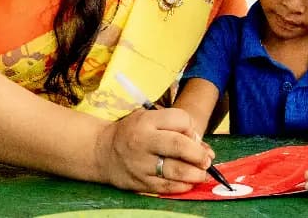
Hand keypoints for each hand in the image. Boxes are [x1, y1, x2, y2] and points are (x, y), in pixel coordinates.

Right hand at [93, 107, 213, 194]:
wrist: (101, 151)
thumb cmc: (132, 132)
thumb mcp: (148, 119)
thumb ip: (175, 128)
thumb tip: (205, 149)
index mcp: (146, 121)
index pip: (180, 119)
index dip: (191, 128)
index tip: (191, 135)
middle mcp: (143, 141)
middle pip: (180, 145)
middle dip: (199, 154)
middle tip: (206, 160)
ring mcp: (141, 164)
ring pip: (175, 170)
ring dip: (195, 174)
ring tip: (202, 174)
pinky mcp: (140, 182)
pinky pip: (167, 187)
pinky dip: (182, 186)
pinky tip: (188, 183)